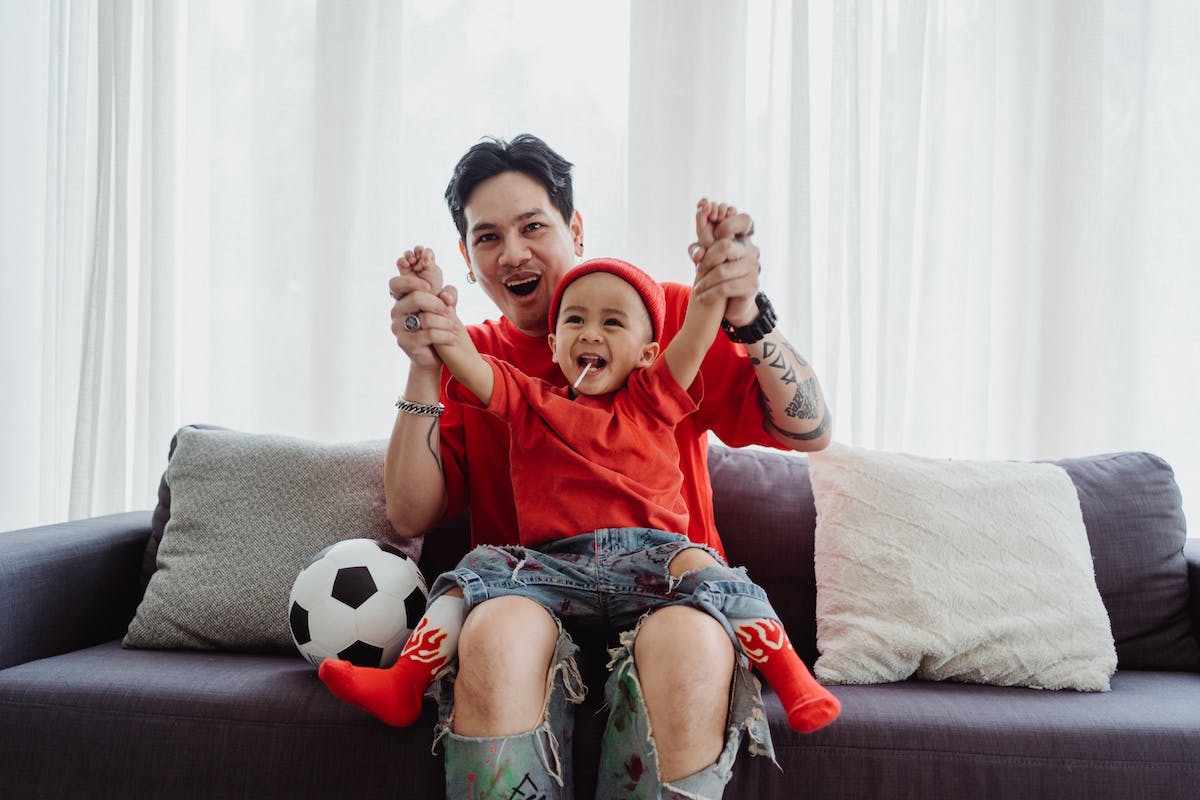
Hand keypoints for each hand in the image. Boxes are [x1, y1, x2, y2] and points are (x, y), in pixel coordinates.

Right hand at [389, 246, 451, 370]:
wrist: (433, 358)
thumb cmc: (437, 328)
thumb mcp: (443, 309)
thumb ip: (447, 296)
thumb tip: (447, 295)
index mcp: (402, 300)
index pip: (396, 283)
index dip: (413, 282)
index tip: (431, 288)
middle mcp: (396, 312)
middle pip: (416, 298)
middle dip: (438, 304)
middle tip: (449, 311)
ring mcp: (398, 328)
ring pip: (426, 318)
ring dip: (445, 323)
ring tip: (454, 328)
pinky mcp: (405, 343)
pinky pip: (430, 335)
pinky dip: (446, 336)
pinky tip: (453, 338)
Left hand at [688, 199, 761, 324]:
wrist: (731, 304)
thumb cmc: (717, 276)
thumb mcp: (706, 259)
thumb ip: (698, 250)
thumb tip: (698, 252)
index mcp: (741, 238)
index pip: (743, 220)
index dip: (726, 225)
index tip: (712, 237)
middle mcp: (750, 250)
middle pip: (726, 245)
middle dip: (707, 259)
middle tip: (698, 270)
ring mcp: (753, 267)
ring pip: (722, 270)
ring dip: (705, 282)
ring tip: (697, 289)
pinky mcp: (752, 285)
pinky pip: (725, 287)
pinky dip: (709, 294)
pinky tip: (702, 298)